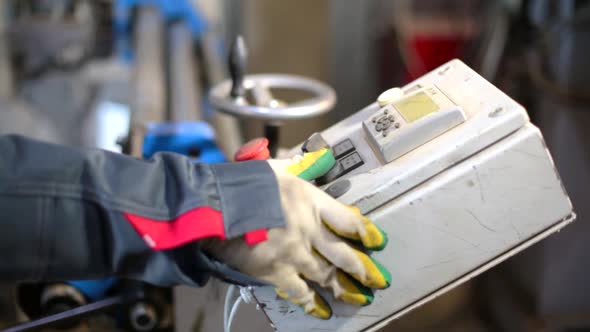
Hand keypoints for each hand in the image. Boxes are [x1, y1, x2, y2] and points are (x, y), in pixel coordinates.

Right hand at [202, 149, 389, 318]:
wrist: (218, 206)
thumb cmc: (246, 182)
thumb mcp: (278, 167)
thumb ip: (303, 165)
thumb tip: (323, 155)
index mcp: (313, 203)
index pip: (349, 220)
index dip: (366, 232)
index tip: (378, 242)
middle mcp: (310, 231)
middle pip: (343, 255)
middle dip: (363, 270)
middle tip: (379, 281)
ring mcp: (295, 254)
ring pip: (326, 276)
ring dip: (344, 289)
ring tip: (360, 299)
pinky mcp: (276, 272)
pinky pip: (299, 292)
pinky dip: (312, 303)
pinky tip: (323, 312)